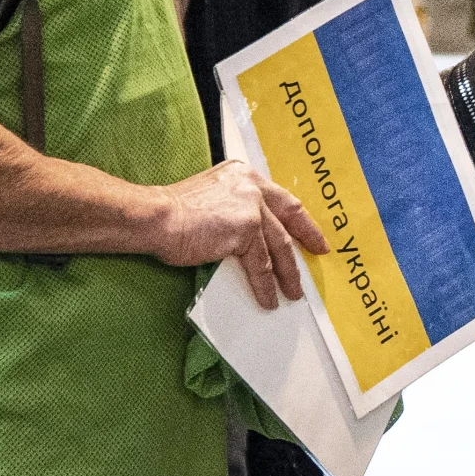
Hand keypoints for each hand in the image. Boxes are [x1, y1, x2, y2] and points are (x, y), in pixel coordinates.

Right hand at [149, 159, 328, 305]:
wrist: (154, 217)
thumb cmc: (173, 211)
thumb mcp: (213, 196)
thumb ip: (236, 205)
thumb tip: (252, 234)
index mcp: (244, 176)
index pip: (281, 199)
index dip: (300, 219)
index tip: (312, 233)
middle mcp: (252, 188)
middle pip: (289, 219)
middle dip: (307, 240)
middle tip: (319, 254)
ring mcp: (251, 209)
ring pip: (279, 248)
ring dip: (287, 274)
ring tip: (292, 292)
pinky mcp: (245, 231)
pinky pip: (261, 266)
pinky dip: (265, 286)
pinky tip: (268, 299)